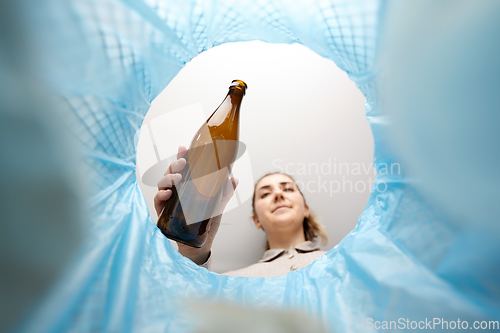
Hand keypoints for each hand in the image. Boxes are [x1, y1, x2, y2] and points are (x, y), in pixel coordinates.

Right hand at [154, 145, 238, 264]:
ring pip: (162, 183)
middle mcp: (176, 191)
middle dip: (175, 164)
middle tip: (183, 163)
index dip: (182, 157)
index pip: (184, 168)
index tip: (184, 148)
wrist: (199, 244)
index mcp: (187, 186)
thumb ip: (224, 192)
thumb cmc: (205, 223)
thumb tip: (234, 179)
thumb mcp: (217, 205)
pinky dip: (161, 195)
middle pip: (171, 173)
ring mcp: (168, 201)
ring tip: (177, 178)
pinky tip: (168, 193)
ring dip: (168, 178)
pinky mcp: (163, 213)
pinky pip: (158, 201)